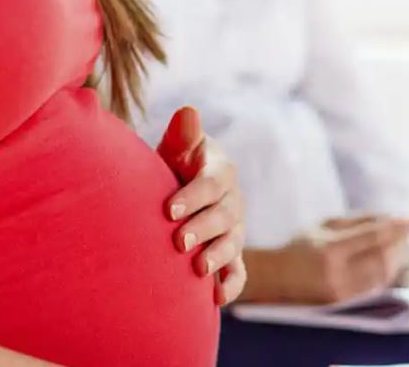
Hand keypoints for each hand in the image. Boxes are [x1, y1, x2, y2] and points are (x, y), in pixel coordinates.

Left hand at [157, 107, 246, 304]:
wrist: (178, 194)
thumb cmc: (174, 168)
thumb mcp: (176, 150)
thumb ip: (183, 136)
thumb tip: (188, 111)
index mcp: (219, 171)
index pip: (211, 184)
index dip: (192, 196)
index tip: (169, 210)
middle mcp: (232, 201)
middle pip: (224, 216)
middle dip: (203, 229)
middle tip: (179, 242)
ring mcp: (235, 230)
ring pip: (233, 244)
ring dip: (218, 257)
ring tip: (198, 269)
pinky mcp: (233, 255)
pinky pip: (239, 272)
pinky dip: (231, 284)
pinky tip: (217, 298)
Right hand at [242, 216, 408, 303]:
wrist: (278, 278)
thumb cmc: (300, 247)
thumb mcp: (324, 227)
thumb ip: (356, 223)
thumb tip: (388, 219)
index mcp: (331, 250)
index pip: (372, 239)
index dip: (394, 230)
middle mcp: (339, 274)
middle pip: (382, 259)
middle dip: (398, 245)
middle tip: (406, 233)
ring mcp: (343, 292)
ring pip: (382, 275)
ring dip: (395, 259)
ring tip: (399, 246)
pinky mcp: (345, 303)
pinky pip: (374, 287)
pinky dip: (385, 273)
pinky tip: (387, 263)